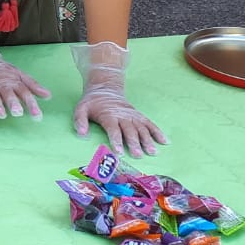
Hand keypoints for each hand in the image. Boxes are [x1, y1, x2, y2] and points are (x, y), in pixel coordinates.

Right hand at [0, 48, 50, 120]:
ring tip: (1, 115)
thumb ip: (33, 86)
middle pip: (8, 94)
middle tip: (18, 113)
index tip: (37, 116)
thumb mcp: (19, 76)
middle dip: (13, 103)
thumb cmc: (3, 73)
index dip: (31, 104)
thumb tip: (48, 95)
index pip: (24, 93)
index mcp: (14, 83)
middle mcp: (2, 86)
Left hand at [71, 41, 166, 157]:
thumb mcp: (81, 109)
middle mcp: (123, 116)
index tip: (119, 152)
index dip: (116, 141)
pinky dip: (157, 132)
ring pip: (142, 128)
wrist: (105, 89)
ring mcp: (132, 116)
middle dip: (134, 143)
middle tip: (137, 155)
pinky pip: (150, 123)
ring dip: (148, 140)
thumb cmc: (92, 103)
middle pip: (130, 130)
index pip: (113, 130)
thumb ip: (80, 121)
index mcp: (108, 115)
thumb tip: (81, 134)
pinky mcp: (139, 115)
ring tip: (152, 152)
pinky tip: (164, 141)